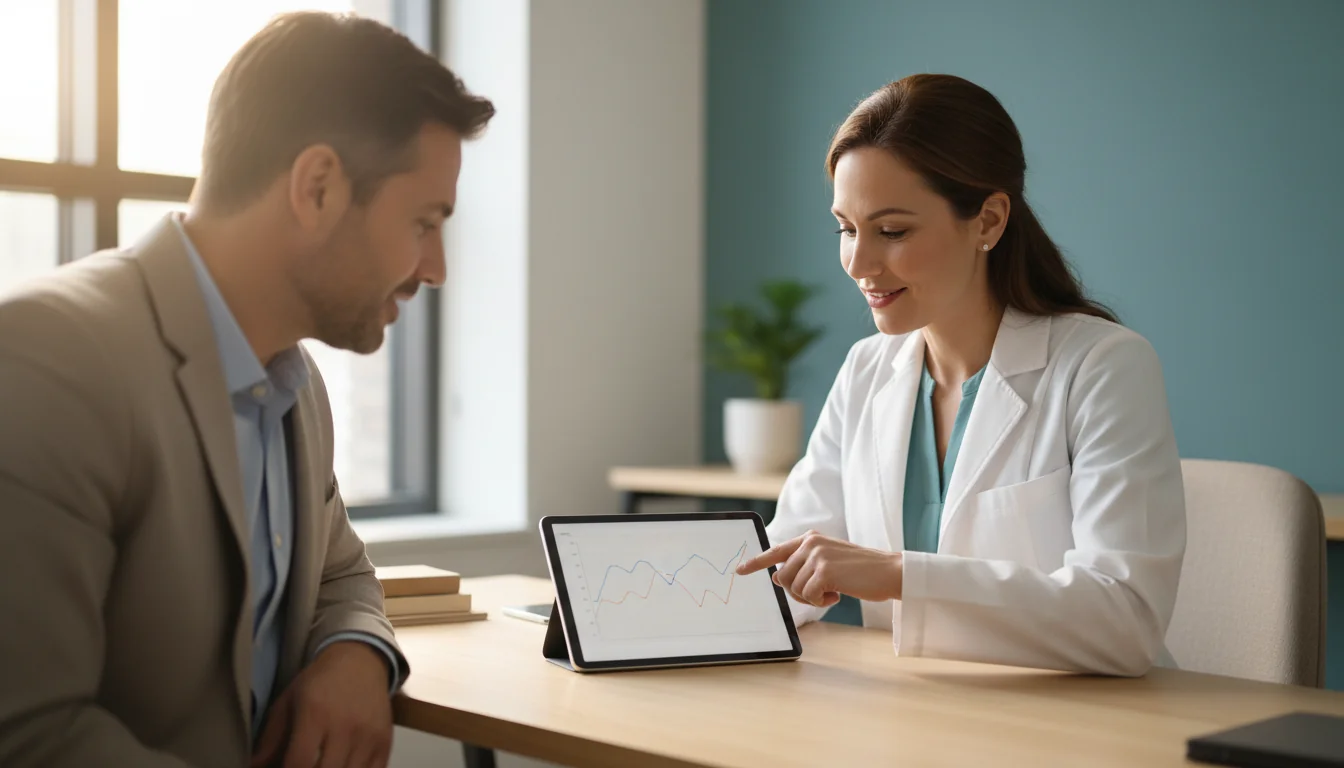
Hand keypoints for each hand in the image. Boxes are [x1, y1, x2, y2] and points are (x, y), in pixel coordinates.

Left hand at [252, 641, 392, 767]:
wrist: (361, 661)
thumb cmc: (319, 682)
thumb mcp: (288, 702)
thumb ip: (270, 738)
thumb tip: (252, 766)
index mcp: (315, 714)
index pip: (299, 763)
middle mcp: (345, 726)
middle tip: (302, 767)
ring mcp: (368, 736)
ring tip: (323, 764)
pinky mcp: (385, 742)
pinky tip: (344, 767)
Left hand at [736, 531, 902, 605]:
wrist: (889, 571)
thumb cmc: (861, 571)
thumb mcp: (829, 562)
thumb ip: (804, 565)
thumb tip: (777, 577)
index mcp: (810, 538)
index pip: (776, 551)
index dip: (756, 562)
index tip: (740, 570)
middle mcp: (810, 543)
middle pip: (784, 578)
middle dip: (798, 592)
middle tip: (822, 592)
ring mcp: (817, 555)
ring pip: (794, 589)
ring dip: (811, 598)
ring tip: (833, 590)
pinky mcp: (824, 571)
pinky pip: (808, 597)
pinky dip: (821, 602)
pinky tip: (837, 594)